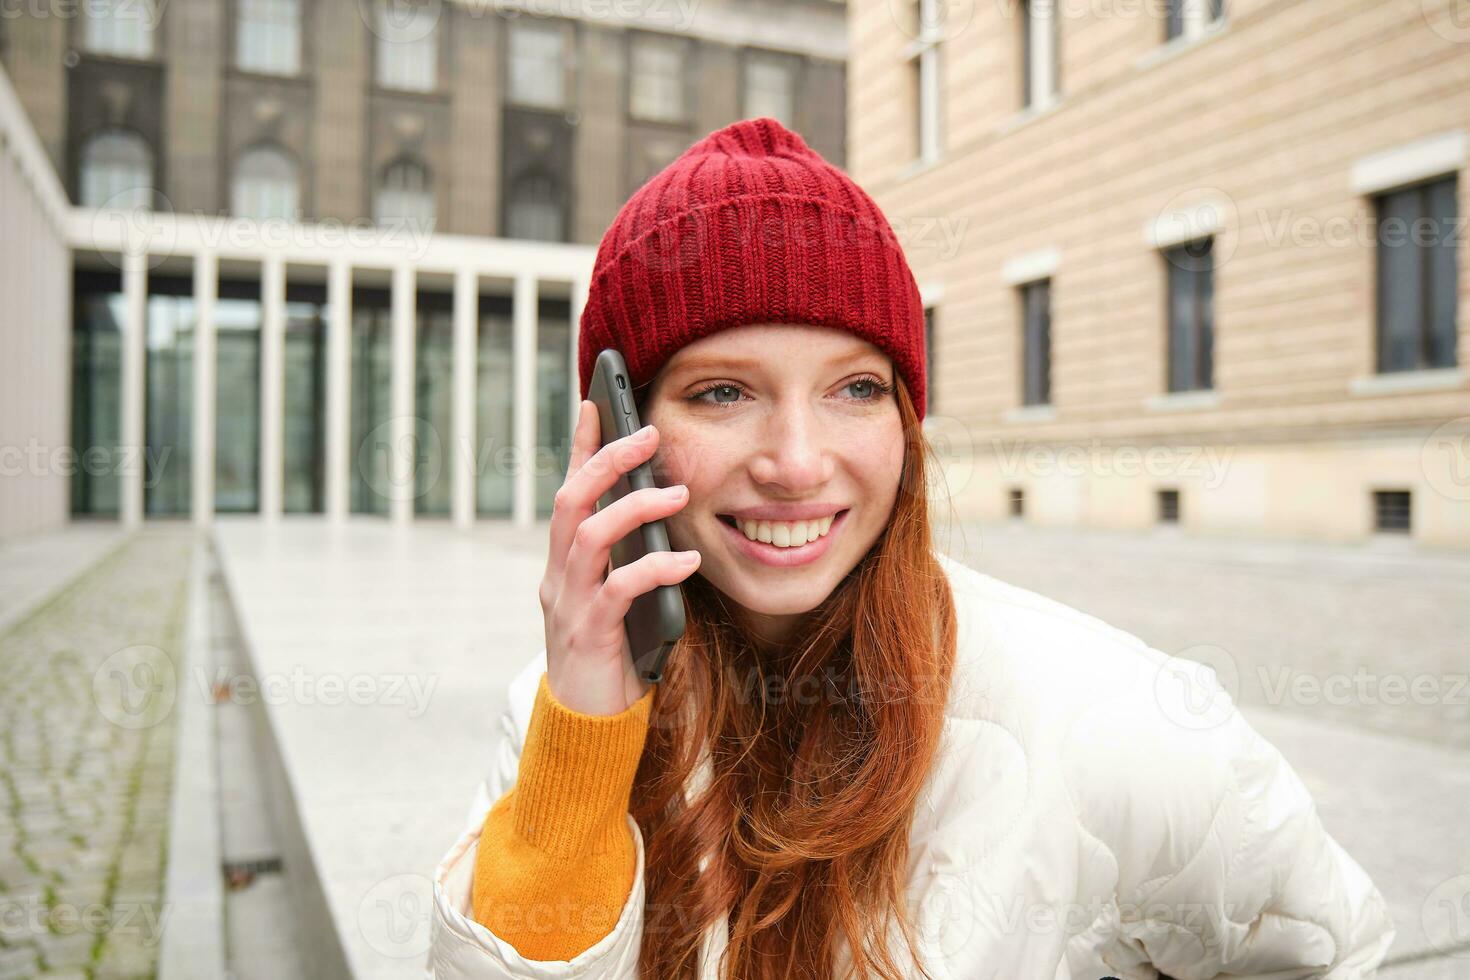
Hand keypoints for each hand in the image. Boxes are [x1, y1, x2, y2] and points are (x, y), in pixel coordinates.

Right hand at [538, 400, 700, 715]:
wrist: (585, 727)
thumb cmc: (612, 658)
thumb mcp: (619, 600)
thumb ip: (630, 561)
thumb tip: (666, 515)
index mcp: (566, 563)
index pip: (570, 492)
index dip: (582, 447)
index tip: (598, 403)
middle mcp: (559, 576)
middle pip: (571, 500)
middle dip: (607, 460)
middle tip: (649, 434)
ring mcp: (569, 604)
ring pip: (589, 535)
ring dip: (634, 507)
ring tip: (677, 494)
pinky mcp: (588, 635)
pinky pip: (618, 590)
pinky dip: (653, 569)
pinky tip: (687, 562)